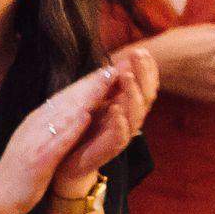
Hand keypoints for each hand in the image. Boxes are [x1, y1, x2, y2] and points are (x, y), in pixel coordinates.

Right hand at [0, 55, 144, 211]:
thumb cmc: (18, 172)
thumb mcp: (34, 141)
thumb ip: (49, 125)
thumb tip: (70, 109)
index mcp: (35, 121)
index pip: (65, 97)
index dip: (86, 83)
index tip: (107, 70)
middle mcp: (35, 125)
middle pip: (66, 99)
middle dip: (91, 83)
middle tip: (113, 67)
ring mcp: (35, 141)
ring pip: (64, 114)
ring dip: (86, 98)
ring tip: (105, 84)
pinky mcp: (38, 159)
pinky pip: (58, 140)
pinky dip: (72, 127)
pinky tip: (87, 117)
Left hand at [51, 47, 158, 191]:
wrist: (68, 164)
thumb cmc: (85, 131)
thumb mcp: (97, 103)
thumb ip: (109, 85)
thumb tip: (121, 60)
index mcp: (127, 107)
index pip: (144, 85)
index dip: (146, 69)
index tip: (142, 50)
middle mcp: (129, 121)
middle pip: (146, 96)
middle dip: (143, 74)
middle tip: (139, 55)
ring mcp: (120, 136)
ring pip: (136, 114)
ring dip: (132, 94)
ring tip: (126, 76)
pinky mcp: (108, 150)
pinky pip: (119, 137)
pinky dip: (119, 123)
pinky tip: (116, 109)